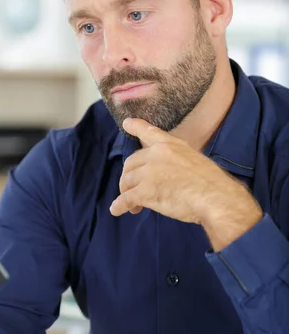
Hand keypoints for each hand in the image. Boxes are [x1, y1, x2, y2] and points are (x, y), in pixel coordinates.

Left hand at [110, 118, 262, 248]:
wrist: (216, 198)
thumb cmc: (212, 184)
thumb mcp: (195, 160)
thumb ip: (177, 161)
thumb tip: (167, 173)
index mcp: (171, 145)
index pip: (149, 132)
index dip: (136, 127)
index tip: (127, 123)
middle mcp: (157, 154)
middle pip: (131, 163)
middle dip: (129, 177)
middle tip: (133, 190)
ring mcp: (149, 172)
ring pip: (127, 181)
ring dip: (127, 193)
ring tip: (136, 206)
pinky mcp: (145, 191)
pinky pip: (125, 199)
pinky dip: (119, 206)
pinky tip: (118, 210)